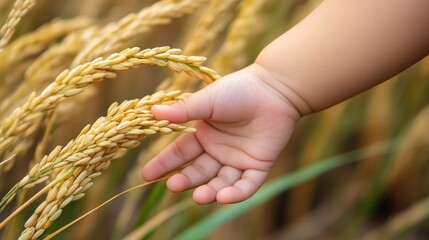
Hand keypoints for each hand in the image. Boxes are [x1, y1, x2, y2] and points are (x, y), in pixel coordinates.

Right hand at [141, 64, 299, 203]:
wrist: (274, 88)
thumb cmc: (239, 90)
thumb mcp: (207, 101)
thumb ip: (183, 111)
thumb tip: (152, 113)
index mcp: (204, 134)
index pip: (180, 153)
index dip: (164, 164)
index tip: (146, 175)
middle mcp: (218, 150)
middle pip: (198, 171)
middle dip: (186, 180)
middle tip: (173, 186)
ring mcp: (238, 159)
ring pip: (221, 182)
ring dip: (210, 192)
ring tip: (200, 197)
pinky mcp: (259, 165)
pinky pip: (247, 184)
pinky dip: (236, 193)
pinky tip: (224, 197)